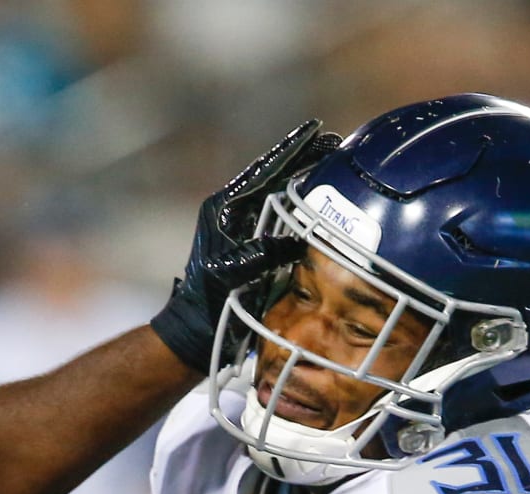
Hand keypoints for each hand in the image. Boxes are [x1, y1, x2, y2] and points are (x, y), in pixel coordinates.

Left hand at [151, 120, 341, 372]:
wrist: (195, 327)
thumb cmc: (208, 300)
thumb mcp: (234, 273)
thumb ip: (262, 253)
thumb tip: (298, 240)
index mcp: (224, 209)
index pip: (264, 170)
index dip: (291, 150)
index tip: (316, 129)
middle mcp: (232, 212)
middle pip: (273, 176)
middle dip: (303, 159)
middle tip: (334, 141)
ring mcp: (239, 226)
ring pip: (276, 194)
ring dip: (303, 179)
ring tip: (332, 161)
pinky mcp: (247, 242)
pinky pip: (277, 216)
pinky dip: (298, 206)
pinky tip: (320, 200)